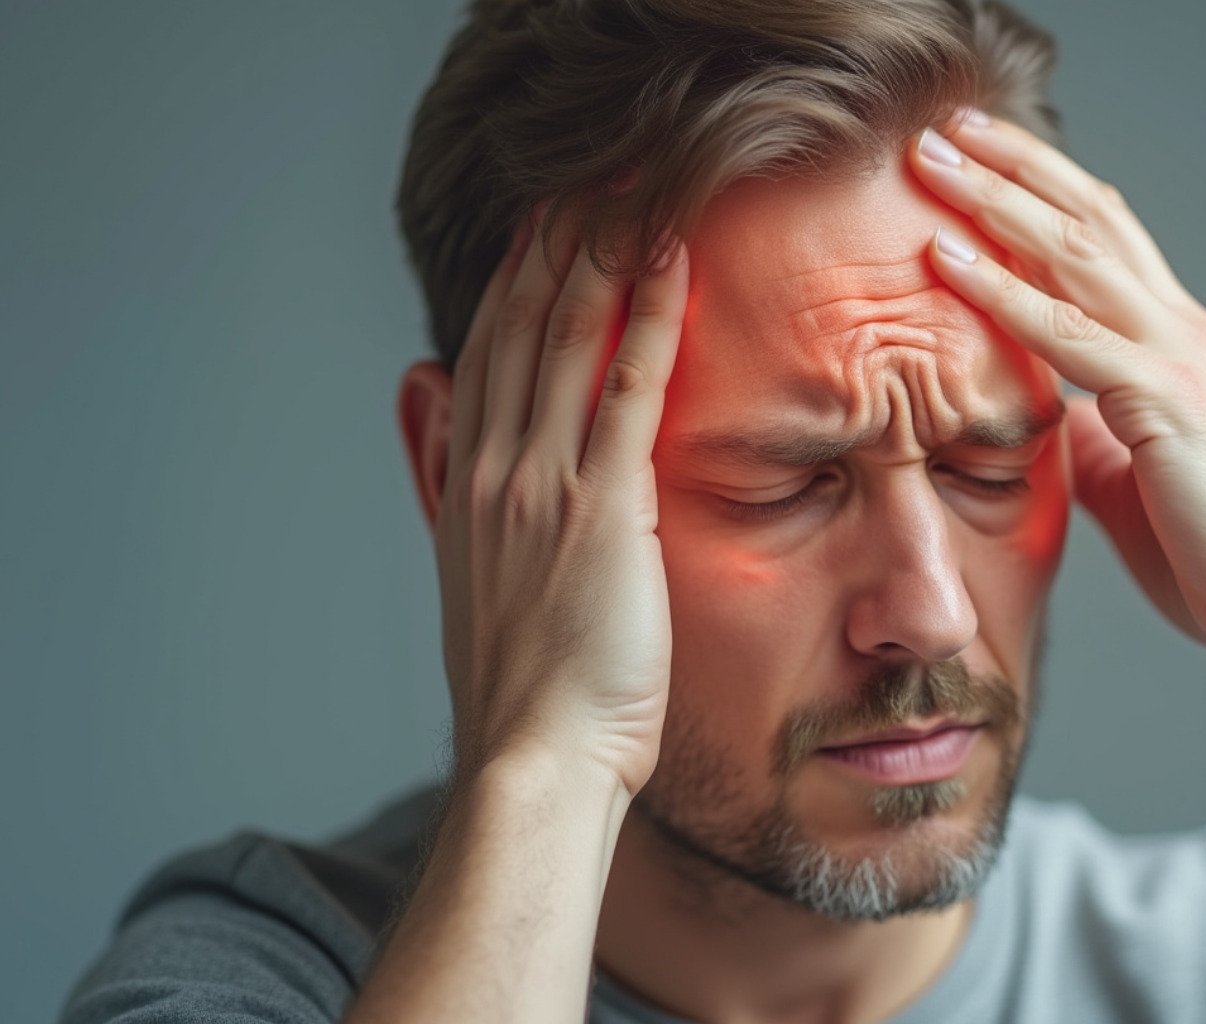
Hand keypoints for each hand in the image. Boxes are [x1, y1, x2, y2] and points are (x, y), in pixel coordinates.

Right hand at [433, 214, 688, 792]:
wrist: (535, 755)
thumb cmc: (523, 688)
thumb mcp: (470, 580)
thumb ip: (454, 491)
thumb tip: (431, 418)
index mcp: (468, 487)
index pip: (485, 356)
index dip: (511, 283)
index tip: (538, 227)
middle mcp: (495, 470)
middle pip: (520, 328)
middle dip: (552, 245)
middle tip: (585, 177)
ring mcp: (543, 484)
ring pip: (567, 340)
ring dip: (599, 255)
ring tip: (627, 189)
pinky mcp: (602, 508)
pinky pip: (629, 390)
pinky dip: (650, 320)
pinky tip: (672, 264)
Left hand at [908, 113, 1205, 670]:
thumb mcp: (1134, 479)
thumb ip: (1095, 437)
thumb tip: (1054, 424)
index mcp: (1171, 344)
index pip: (1104, 241)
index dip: (1042, 193)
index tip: (979, 162)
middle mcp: (1177, 330)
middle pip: (1089, 218)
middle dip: (1013, 166)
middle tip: (944, 128)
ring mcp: (1174, 357)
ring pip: (1077, 251)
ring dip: (997, 200)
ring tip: (933, 160)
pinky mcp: (1165, 400)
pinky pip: (1069, 333)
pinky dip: (1004, 292)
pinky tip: (950, 260)